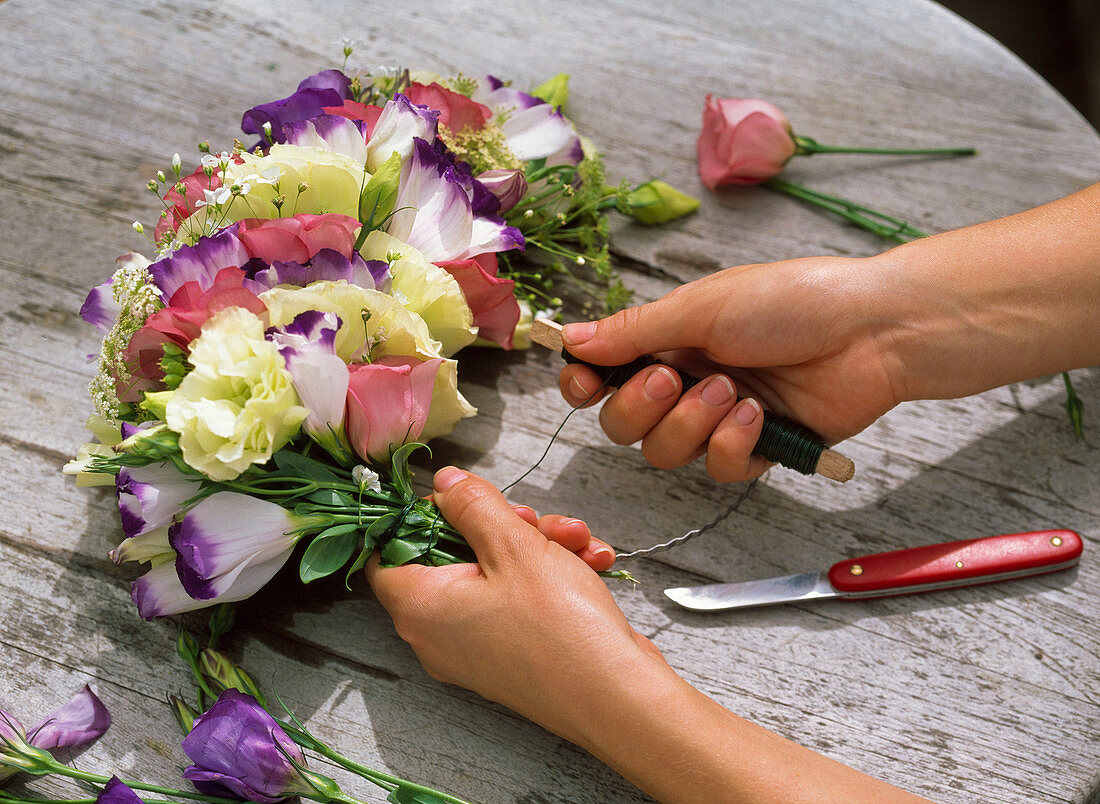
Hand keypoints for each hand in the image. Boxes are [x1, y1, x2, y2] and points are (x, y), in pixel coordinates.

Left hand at [366, 468, 666, 744]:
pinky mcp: (512, 654)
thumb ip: (472, 506)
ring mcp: (477, 647)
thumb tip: (445, 483)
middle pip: (450, 554)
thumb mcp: (513, 545)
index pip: (386, 550)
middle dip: (501, 525)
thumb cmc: (560, 629)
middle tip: (533, 519)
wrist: (619, 698)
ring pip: (494, 571)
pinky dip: (551, 575)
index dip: (419, 515)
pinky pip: (518, 599)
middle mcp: (439, 633)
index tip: (459, 498)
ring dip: (537, 545)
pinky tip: (591, 561)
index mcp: (420, 607)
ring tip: (576, 541)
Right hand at [560, 256, 903, 481]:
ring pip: (664, 454)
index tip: (582, 383)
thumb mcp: (702, 307)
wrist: (871, 331)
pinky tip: (758, 416)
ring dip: (691, 424)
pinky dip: (731, 444)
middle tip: (673, 379)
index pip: (602, 375)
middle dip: (639, 407)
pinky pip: (716, 469)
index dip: (584, 385)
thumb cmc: (792, 301)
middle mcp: (686, 381)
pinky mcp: (755, 449)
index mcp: (668, 340)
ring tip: (733, 391)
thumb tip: (571, 338)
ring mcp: (718, 419)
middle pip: (622, 425)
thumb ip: (633, 331)